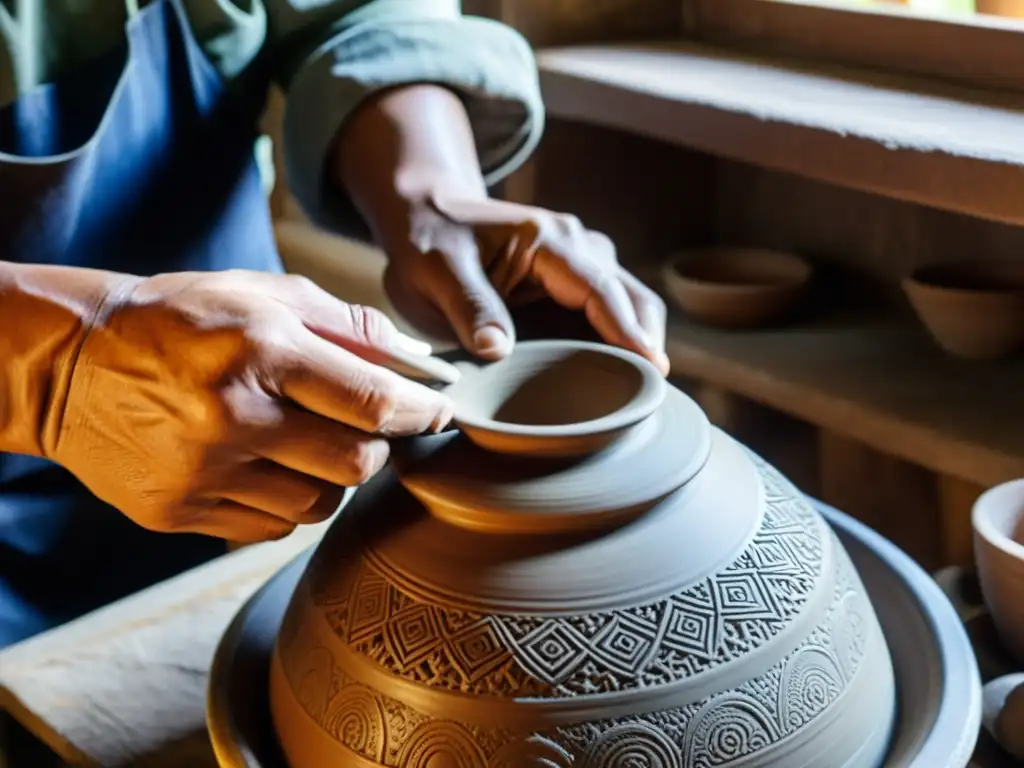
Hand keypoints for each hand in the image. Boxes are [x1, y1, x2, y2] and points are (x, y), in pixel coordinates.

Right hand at [46, 270, 452, 542]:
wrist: (70, 364)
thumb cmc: (181, 319)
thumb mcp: (261, 293)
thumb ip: (346, 325)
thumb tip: (417, 363)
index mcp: (260, 351)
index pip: (373, 401)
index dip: (422, 413)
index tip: (439, 414)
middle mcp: (232, 417)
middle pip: (356, 465)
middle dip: (378, 449)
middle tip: (366, 428)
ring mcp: (203, 473)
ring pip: (318, 505)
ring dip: (330, 478)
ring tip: (303, 444)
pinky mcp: (179, 512)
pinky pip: (270, 527)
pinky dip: (285, 502)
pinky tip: (263, 467)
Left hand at [383, 195, 669, 373]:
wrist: (427, 214)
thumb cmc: (430, 238)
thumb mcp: (436, 269)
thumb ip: (469, 306)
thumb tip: (498, 351)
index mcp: (548, 240)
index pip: (601, 289)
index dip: (628, 331)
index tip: (653, 369)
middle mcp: (576, 247)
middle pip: (632, 297)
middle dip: (646, 343)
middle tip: (649, 395)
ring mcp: (579, 266)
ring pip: (629, 305)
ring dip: (636, 344)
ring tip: (635, 395)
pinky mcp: (572, 287)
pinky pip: (608, 315)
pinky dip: (616, 344)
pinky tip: (610, 380)